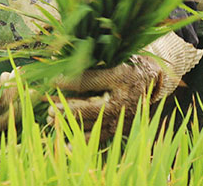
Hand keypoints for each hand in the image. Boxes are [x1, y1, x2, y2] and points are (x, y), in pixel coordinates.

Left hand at [47, 54, 162, 139]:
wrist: (153, 80)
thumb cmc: (128, 64)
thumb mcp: (115, 57)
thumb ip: (92, 61)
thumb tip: (61, 60)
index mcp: (120, 77)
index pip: (89, 81)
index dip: (67, 81)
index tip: (50, 81)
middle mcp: (122, 100)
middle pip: (90, 109)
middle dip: (67, 110)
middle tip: (49, 109)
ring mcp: (121, 117)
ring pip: (92, 125)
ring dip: (70, 125)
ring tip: (51, 122)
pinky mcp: (120, 128)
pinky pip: (99, 138)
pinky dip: (81, 142)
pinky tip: (65, 145)